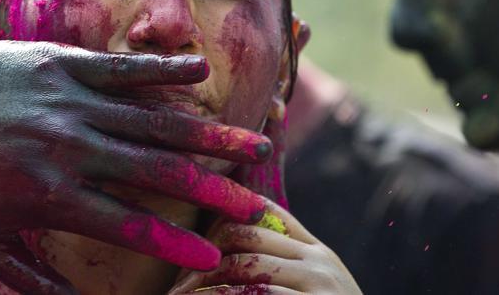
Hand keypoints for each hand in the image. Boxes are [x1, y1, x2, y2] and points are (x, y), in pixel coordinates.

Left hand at [0, 41, 272, 293]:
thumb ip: (32, 280)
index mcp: (49, 194)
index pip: (127, 226)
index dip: (175, 245)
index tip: (215, 258)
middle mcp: (68, 146)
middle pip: (156, 172)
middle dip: (212, 191)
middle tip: (255, 204)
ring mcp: (68, 100)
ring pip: (151, 120)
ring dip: (206, 134)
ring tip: (251, 144)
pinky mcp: (61, 63)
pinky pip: (122, 69)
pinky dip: (164, 72)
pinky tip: (202, 73)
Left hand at [169, 198, 361, 294]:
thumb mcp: (315, 291)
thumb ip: (284, 269)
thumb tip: (227, 258)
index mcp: (318, 253)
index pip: (266, 212)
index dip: (224, 220)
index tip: (195, 244)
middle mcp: (320, 263)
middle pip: (247, 235)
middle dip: (207, 254)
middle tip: (178, 281)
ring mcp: (319, 286)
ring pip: (245, 266)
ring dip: (204, 283)